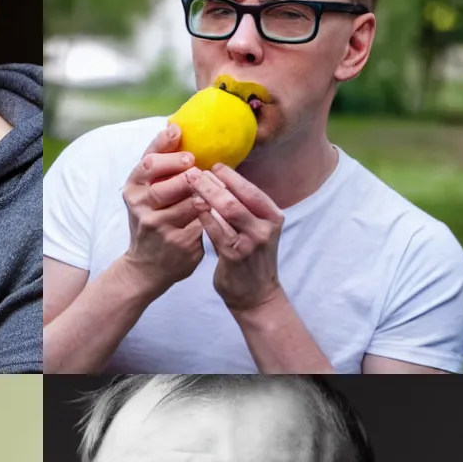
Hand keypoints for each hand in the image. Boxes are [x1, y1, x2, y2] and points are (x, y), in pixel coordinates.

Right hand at [120, 125, 208, 293]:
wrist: (146, 267)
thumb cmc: (152, 219)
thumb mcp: (146, 193)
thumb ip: (159, 168)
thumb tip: (176, 127)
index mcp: (132, 189)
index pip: (148, 162)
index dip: (166, 148)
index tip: (180, 134)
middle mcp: (141, 207)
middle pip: (168, 182)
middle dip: (188, 171)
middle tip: (200, 164)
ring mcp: (160, 226)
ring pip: (191, 201)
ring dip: (207, 191)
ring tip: (217, 183)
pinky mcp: (180, 242)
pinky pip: (204, 220)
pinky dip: (215, 210)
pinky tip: (223, 205)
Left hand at [186, 163, 283, 312]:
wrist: (256, 295)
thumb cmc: (252, 257)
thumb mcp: (257, 229)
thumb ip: (246, 208)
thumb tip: (223, 179)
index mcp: (273, 216)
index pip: (251, 189)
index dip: (230, 175)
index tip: (213, 165)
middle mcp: (265, 227)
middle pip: (237, 197)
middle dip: (213, 182)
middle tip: (194, 171)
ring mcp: (252, 242)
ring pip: (226, 210)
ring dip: (205, 195)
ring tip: (189, 184)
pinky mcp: (235, 255)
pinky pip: (216, 230)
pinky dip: (203, 215)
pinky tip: (192, 206)